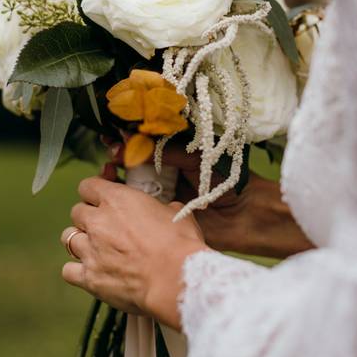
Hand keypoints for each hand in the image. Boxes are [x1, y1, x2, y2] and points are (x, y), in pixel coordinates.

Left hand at [60, 176, 207, 330]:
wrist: (175, 279)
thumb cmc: (179, 245)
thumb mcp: (176, 214)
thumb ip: (161, 209)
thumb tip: (166, 210)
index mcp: (117, 200)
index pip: (88, 185)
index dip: (95, 192)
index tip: (102, 198)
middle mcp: (98, 222)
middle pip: (77, 212)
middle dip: (88, 217)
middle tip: (104, 226)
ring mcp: (90, 250)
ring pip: (68, 238)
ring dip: (80, 241)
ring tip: (94, 249)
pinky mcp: (89, 277)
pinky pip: (68, 270)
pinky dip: (76, 270)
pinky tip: (90, 271)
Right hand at [109, 141, 314, 258]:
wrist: (246, 214)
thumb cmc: (226, 180)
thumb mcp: (195, 158)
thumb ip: (166, 151)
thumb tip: (132, 145)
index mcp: (171, 159)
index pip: (140, 146)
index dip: (125, 141)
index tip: (112, 136)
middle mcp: (161, 177)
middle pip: (128, 166)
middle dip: (115, 159)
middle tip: (109, 154)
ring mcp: (157, 199)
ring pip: (126, 188)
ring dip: (114, 179)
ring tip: (110, 172)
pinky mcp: (158, 220)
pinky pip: (135, 212)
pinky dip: (122, 204)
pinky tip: (115, 195)